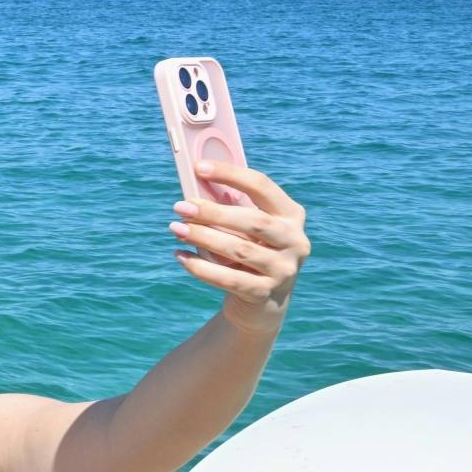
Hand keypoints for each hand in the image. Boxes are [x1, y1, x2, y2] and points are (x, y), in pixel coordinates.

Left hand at [169, 162, 310, 332]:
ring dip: (203, 237)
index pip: (262, 186)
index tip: (198, 167)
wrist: (263, 304)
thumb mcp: (246, 230)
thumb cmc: (250, 252)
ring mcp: (284, 269)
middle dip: (213, 212)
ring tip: (176, 228)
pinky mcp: (266, 293)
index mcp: (291, 215)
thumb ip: (230, 209)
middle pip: (252, 221)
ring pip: (240, 250)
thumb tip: (194, 189)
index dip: (230, 174)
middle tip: (181, 206)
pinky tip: (180, 256)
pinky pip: (229, 279)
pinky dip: (201, 268)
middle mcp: (295, 240)